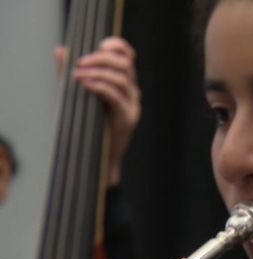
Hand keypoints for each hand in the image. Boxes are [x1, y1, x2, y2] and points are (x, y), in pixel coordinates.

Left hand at [56, 37, 140, 186]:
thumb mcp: (82, 95)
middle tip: (80, 63)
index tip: (98, 44)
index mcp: (125, 84)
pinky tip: (86, 86)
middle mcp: (132, 93)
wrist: (98, 159)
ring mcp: (132, 106)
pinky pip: (116, 97)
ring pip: (122, 78)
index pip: (129, 56)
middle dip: (100, 58)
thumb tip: (60, 51)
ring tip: (78, 77)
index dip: (117, 45)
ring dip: (97, 73)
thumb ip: (73, 72)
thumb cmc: (90, 127)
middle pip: (125, 64)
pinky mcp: (127, 119)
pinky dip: (100, 88)